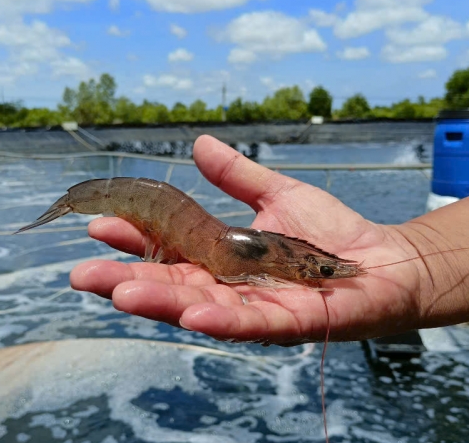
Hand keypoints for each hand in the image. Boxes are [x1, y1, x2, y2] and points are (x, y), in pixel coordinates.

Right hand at [70, 135, 434, 344]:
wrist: (386, 262)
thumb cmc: (332, 235)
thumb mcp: (279, 195)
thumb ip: (238, 176)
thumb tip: (200, 143)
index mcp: (221, 259)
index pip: (168, 251)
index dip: (135, 240)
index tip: (100, 224)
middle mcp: (229, 289)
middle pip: (171, 287)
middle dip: (127, 280)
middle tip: (83, 274)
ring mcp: (255, 310)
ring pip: (199, 309)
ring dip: (160, 303)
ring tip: (120, 293)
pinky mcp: (287, 324)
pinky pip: (249, 326)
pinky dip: (220, 322)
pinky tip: (190, 316)